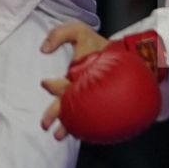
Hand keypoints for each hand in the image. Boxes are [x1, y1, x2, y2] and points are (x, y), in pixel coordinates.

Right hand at [38, 20, 108, 139]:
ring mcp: (89, 98)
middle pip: (63, 103)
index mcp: (71, 77)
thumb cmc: (98, 45)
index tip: (46, 84)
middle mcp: (78, 90)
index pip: (60, 85)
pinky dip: (83, 127)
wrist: (124, 54)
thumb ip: (58, 35)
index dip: (54, 85)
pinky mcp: (100, 104)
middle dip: (53, 114)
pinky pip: (91, 118)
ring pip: (74, 114)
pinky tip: (80, 135)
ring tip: (58, 136)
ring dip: (65, 125)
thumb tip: (44, 49)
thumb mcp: (78, 32)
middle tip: (45, 125)